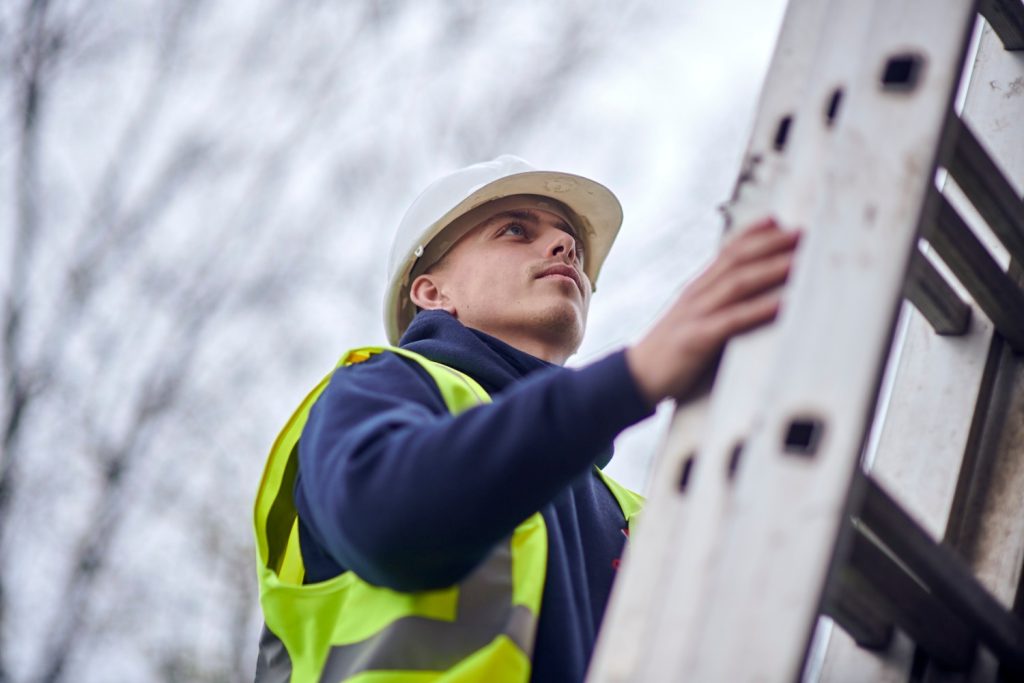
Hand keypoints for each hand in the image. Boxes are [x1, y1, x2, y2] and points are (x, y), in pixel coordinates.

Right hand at [626, 217, 799, 405]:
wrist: (635, 377)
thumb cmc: (669, 353)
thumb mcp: (692, 320)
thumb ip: (717, 306)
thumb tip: (751, 299)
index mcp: (696, 289)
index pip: (726, 252)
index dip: (753, 234)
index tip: (779, 221)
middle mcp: (696, 295)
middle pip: (737, 260)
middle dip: (771, 244)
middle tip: (803, 234)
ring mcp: (695, 315)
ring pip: (737, 284)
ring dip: (771, 270)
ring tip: (799, 261)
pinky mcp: (696, 339)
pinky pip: (732, 320)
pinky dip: (759, 310)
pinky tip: (781, 304)